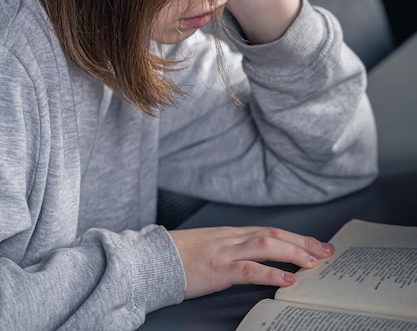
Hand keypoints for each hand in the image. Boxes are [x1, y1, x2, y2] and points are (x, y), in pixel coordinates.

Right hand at [169, 225, 333, 298]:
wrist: (154, 258)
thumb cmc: (180, 255)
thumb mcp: (210, 247)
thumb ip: (231, 249)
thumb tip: (253, 258)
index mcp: (232, 234)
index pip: (271, 230)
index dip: (297, 237)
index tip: (318, 244)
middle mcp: (233, 238)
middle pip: (276, 234)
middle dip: (304, 242)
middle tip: (328, 252)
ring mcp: (226, 252)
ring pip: (268, 245)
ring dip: (294, 253)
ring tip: (314, 263)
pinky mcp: (219, 269)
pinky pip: (250, 269)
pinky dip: (272, 274)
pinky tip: (288, 280)